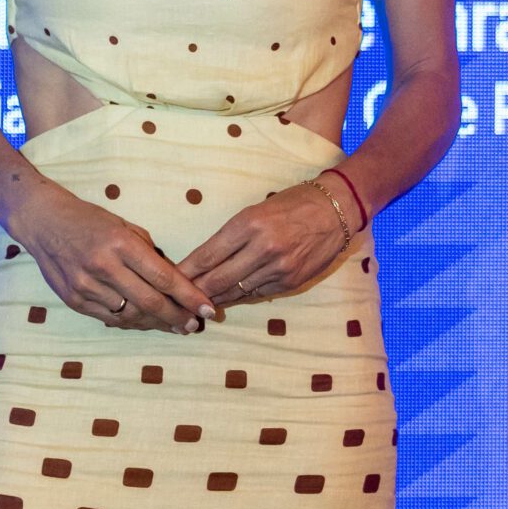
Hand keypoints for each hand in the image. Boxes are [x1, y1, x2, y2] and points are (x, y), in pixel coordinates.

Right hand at [13, 176, 218, 333]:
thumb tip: (175, 283)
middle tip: (194, 325)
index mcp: (120, 243)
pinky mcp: (73, 299)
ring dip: (155, 323)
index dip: (189, 297)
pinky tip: (144, 320)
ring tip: (172, 325)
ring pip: (130, 315)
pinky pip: (109, 318)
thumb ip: (148, 254)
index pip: (163, 277)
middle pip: (150, 301)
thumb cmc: (89, 220)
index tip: (208, 309)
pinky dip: (130, 321)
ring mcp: (85, 285)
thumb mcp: (124, 226)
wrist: (43, 222)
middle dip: (177, 317)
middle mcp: (103, 266)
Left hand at [182, 182, 351, 307]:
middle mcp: (262, 247)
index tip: (171, 279)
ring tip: (196, 305)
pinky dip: (239, 297)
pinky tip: (225, 300)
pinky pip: (257, 295)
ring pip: (236, 291)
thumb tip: (205, 260)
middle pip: (217, 278)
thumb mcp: (255, 210)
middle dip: (194, 291)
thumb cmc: (292, 203)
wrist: (337, 209)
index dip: (186, 271)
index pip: (207, 255)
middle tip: (177, 300)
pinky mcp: (291, 281)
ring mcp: (278, 267)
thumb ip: (231, 236)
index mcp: (248, 224)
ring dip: (215, 299)